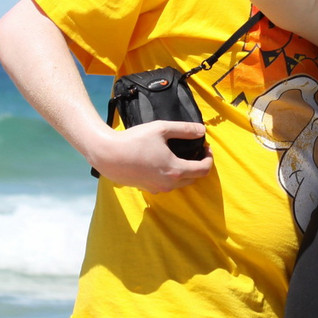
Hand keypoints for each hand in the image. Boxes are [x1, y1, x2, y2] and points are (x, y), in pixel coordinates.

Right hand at [85, 121, 212, 193]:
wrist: (108, 155)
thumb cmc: (134, 140)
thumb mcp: (161, 129)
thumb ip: (184, 129)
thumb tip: (202, 130)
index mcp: (176, 170)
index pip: (203, 170)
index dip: (209, 158)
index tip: (206, 147)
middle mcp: (169, 183)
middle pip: (194, 178)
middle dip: (200, 165)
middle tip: (197, 150)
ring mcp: (158, 188)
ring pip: (181, 183)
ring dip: (186, 171)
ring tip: (181, 155)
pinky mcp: (148, 189)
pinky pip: (167, 185)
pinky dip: (172, 175)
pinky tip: (165, 162)